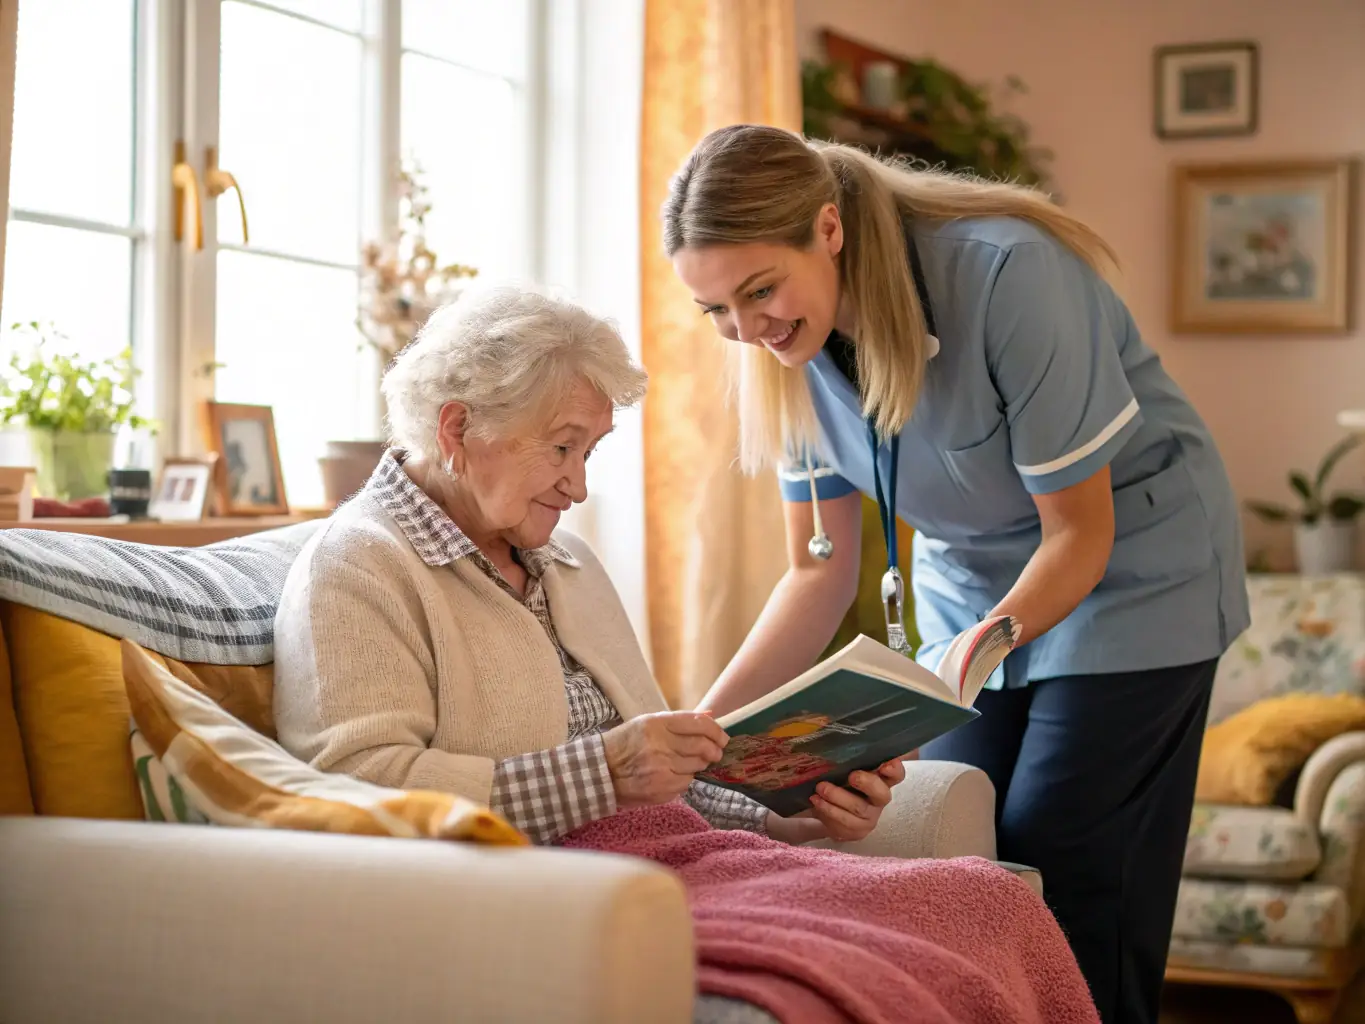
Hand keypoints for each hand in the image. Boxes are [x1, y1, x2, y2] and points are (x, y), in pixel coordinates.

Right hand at [602, 711, 728, 808]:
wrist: (599, 772)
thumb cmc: (624, 745)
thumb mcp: (646, 723)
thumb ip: (679, 721)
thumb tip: (711, 714)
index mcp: (657, 723)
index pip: (699, 723)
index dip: (716, 731)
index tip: (722, 737)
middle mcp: (660, 744)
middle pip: (703, 746)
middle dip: (714, 750)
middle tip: (715, 753)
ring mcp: (661, 767)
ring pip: (697, 765)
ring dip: (698, 765)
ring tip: (687, 763)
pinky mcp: (661, 787)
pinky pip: (686, 782)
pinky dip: (685, 779)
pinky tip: (673, 775)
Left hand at [767, 758, 907, 843]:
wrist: (831, 811)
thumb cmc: (842, 782)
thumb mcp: (847, 768)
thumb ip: (849, 757)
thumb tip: (833, 735)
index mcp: (882, 780)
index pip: (897, 775)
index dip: (894, 770)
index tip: (886, 764)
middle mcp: (879, 800)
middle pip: (881, 794)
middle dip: (867, 784)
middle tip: (852, 776)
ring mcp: (869, 818)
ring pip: (857, 810)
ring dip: (837, 798)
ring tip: (819, 788)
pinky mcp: (855, 832)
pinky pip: (842, 824)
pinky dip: (827, 811)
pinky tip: (815, 802)